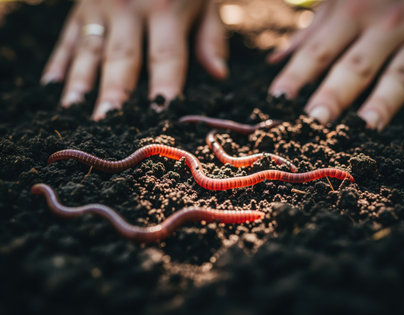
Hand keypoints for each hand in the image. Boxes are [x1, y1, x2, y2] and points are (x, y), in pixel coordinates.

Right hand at [41, 0, 227, 119]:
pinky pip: (68, 36)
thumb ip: (210, 36)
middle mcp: (129, 8)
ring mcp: (99, 7)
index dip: (164, 89)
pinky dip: (58, 62)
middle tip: (106, 125)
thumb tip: (219, 75)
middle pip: (121, 59)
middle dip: (114, 94)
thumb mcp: (204, 0)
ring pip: (89, 50)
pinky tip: (51, 87)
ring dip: (80, 84)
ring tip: (73, 113)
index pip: (165, 58)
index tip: (159, 120)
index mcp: (166, 9)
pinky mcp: (80, 6)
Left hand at [268, 0, 403, 129]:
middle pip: (356, 66)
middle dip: (335, 93)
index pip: (318, 50)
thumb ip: (312, 30)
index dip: (297, 75)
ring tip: (367, 126)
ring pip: (399, 73)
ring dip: (383, 100)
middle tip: (316, 119)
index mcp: (353, 11)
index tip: (278, 99)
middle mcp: (385, 25)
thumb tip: (277, 59)